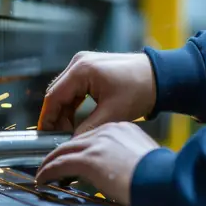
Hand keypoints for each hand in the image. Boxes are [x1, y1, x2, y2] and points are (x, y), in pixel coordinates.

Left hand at [36, 122, 159, 205]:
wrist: (163, 180)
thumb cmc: (159, 177)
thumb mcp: (142, 161)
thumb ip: (126, 160)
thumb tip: (117, 172)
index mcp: (122, 129)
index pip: (92, 136)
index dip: (78, 148)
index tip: (71, 159)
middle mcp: (108, 131)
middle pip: (75, 141)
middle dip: (60, 154)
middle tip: (50, 165)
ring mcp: (97, 144)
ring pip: (64, 151)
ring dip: (50, 163)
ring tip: (43, 174)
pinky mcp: (89, 160)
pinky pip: (60, 164)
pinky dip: (48, 172)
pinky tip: (43, 180)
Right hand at [37, 52, 155, 134]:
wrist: (160, 77)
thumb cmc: (140, 90)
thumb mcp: (112, 114)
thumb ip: (87, 129)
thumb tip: (71, 142)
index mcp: (81, 70)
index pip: (53, 97)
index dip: (47, 118)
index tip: (45, 135)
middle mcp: (79, 63)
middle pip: (56, 94)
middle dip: (56, 117)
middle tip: (58, 137)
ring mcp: (84, 64)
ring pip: (65, 93)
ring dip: (65, 113)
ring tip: (69, 132)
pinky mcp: (90, 69)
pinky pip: (74, 90)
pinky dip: (73, 106)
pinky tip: (77, 121)